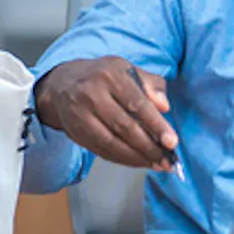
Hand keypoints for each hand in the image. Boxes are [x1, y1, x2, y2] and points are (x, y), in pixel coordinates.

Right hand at [35, 57, 178, 170]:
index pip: (137, 103)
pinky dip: (121, 159)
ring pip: (111, 143)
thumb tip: (164, 106)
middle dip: (149, 147)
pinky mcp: (75, 132)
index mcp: (111, 76)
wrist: (63, 84)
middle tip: (167, 160)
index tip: (171, 142)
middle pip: (124, 127)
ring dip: (136, 158)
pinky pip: (101, 150)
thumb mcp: (128, 70)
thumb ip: (152, 85)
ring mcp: (81, 115)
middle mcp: (93, 94)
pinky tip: (136, 161)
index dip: (156, 125)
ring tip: (155, 164)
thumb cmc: (103, 77)